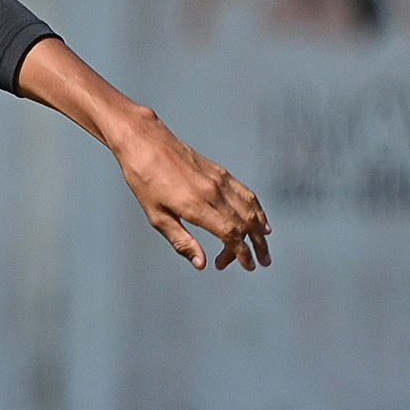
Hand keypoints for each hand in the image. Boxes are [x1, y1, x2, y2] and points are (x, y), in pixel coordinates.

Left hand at [108, 110, 271, 270]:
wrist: (146, 143)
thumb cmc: (145, 181)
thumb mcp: (156, 217)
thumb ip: (181, 241)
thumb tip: (201, 263)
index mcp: (196, 206)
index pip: (230, 234)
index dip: (242, 253)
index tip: (249, 266)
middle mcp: (212, 193)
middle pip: (245, 224)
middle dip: (257, 246)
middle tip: (262, 262)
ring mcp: (219, 180)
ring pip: (250, 208)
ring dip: (261, 229)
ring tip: (265, 246)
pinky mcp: (220, 172)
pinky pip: (245, 193)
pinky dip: (257, 208)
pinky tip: (260, 219)